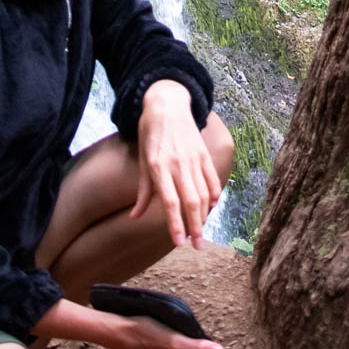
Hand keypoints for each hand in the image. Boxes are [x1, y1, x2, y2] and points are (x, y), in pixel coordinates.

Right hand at [117, 315, 223, 348]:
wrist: (122, 332)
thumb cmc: (146, 335)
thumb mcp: (174, 340)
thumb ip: (197, 348)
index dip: (208, 345)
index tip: (194, 333)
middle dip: (197, 343)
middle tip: (183, 330)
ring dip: (188, 341)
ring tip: (175, 330)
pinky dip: (179, 342)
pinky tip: (170, 333)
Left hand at [131, 80, 221, 247]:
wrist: (168, 102)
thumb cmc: (150, 132)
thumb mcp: (142, 158)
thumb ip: (143, 190)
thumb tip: (134, 217)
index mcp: (159, 166)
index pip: (170, 201)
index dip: (175, 224)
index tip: (178, 243)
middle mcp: (178, 164)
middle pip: (191, 200)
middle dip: (195, 226)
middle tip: (197, 246)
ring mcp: (194, 158)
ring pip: (204, 192)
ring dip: (205, 215)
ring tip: (202, 232)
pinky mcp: (204, 153)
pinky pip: (212, 178)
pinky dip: (214, 195)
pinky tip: (211, 207)